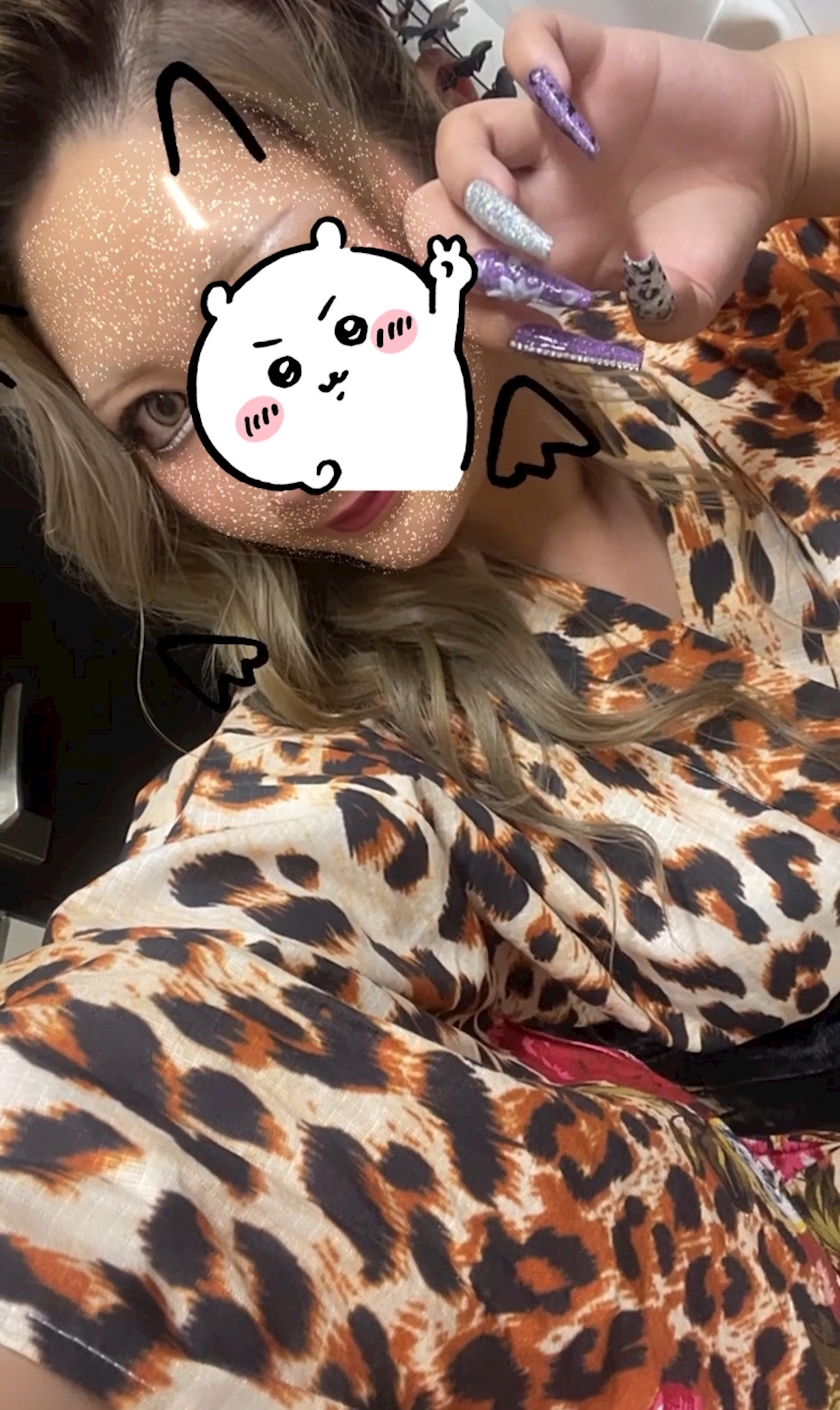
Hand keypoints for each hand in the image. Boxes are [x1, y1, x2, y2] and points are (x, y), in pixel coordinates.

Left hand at [403, 7, 797, 345]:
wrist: (766, 158)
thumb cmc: (714, 231)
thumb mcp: (694, 295)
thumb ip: (666, 314)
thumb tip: (640, 307)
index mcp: (543, 254)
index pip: (468, 276)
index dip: (474, 304)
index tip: (522, 321)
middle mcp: (532, 191)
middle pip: (441, 204)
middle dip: (449, 236)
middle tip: (499, 256)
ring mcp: (552, 127)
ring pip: (465, 131)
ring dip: (468, 168)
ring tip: (510, 195)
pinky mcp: (588, 62)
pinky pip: (531, 36)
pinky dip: (531, 56)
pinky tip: (562, 92)